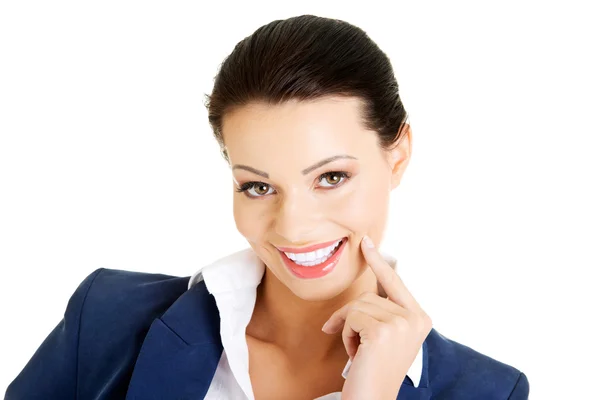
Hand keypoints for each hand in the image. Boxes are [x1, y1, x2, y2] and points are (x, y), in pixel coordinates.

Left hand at [321, 235, 431, 399]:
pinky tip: (356, 355)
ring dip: (348, 328)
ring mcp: (402, 324)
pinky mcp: (383, 331)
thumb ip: (380, 310)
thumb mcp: (384, 336)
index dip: (378, 262)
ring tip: (359, 352)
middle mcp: (416, 318)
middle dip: (350, 316)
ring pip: (358, 305)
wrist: (372, 398)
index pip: (395, 282)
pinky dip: (345, 335)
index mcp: (420, 318)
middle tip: (350, 341)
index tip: (366, 242)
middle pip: (368, 295)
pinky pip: (351, 317)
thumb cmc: (373, 370)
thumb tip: (360, 293)